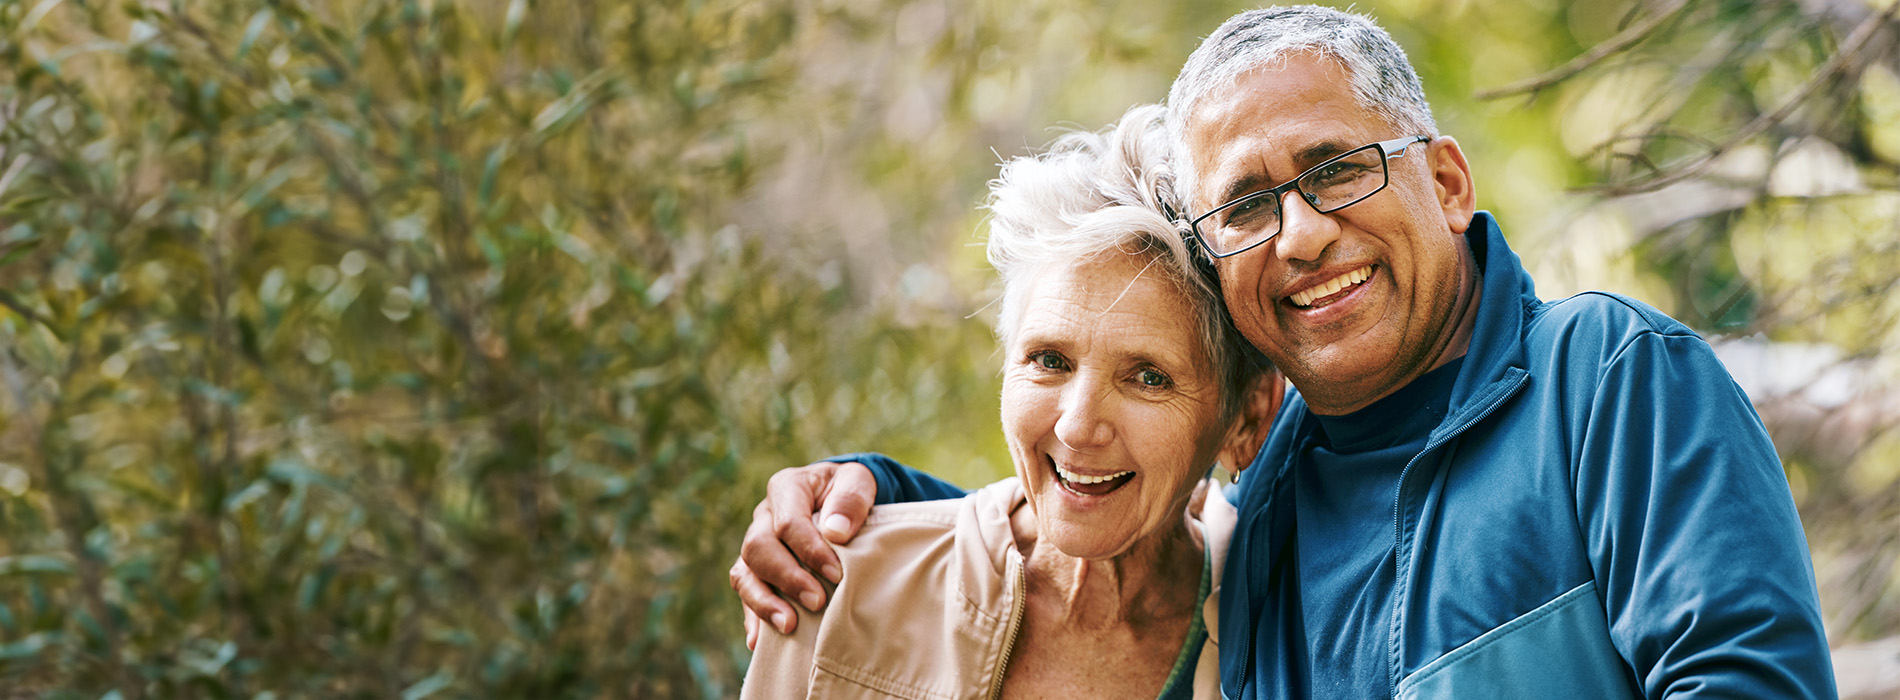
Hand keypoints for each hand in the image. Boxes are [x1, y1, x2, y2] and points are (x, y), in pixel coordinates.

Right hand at [730, 461, 876, 646]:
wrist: (842, 501)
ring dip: (764, 602)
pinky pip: (744, 592)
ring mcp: (756, 543)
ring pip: (743, 573)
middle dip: (787, 578)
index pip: (788, 522)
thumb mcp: (859, 481)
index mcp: (787, 489)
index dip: (810, 551)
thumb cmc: (850, 492)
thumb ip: (851, 499)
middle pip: (758, 548)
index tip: (837, 574)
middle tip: (818, 602)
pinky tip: (760, 641)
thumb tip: (836, 531)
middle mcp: (763, 516)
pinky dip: (751, 616)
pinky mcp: (756, 569)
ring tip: (788, 626)